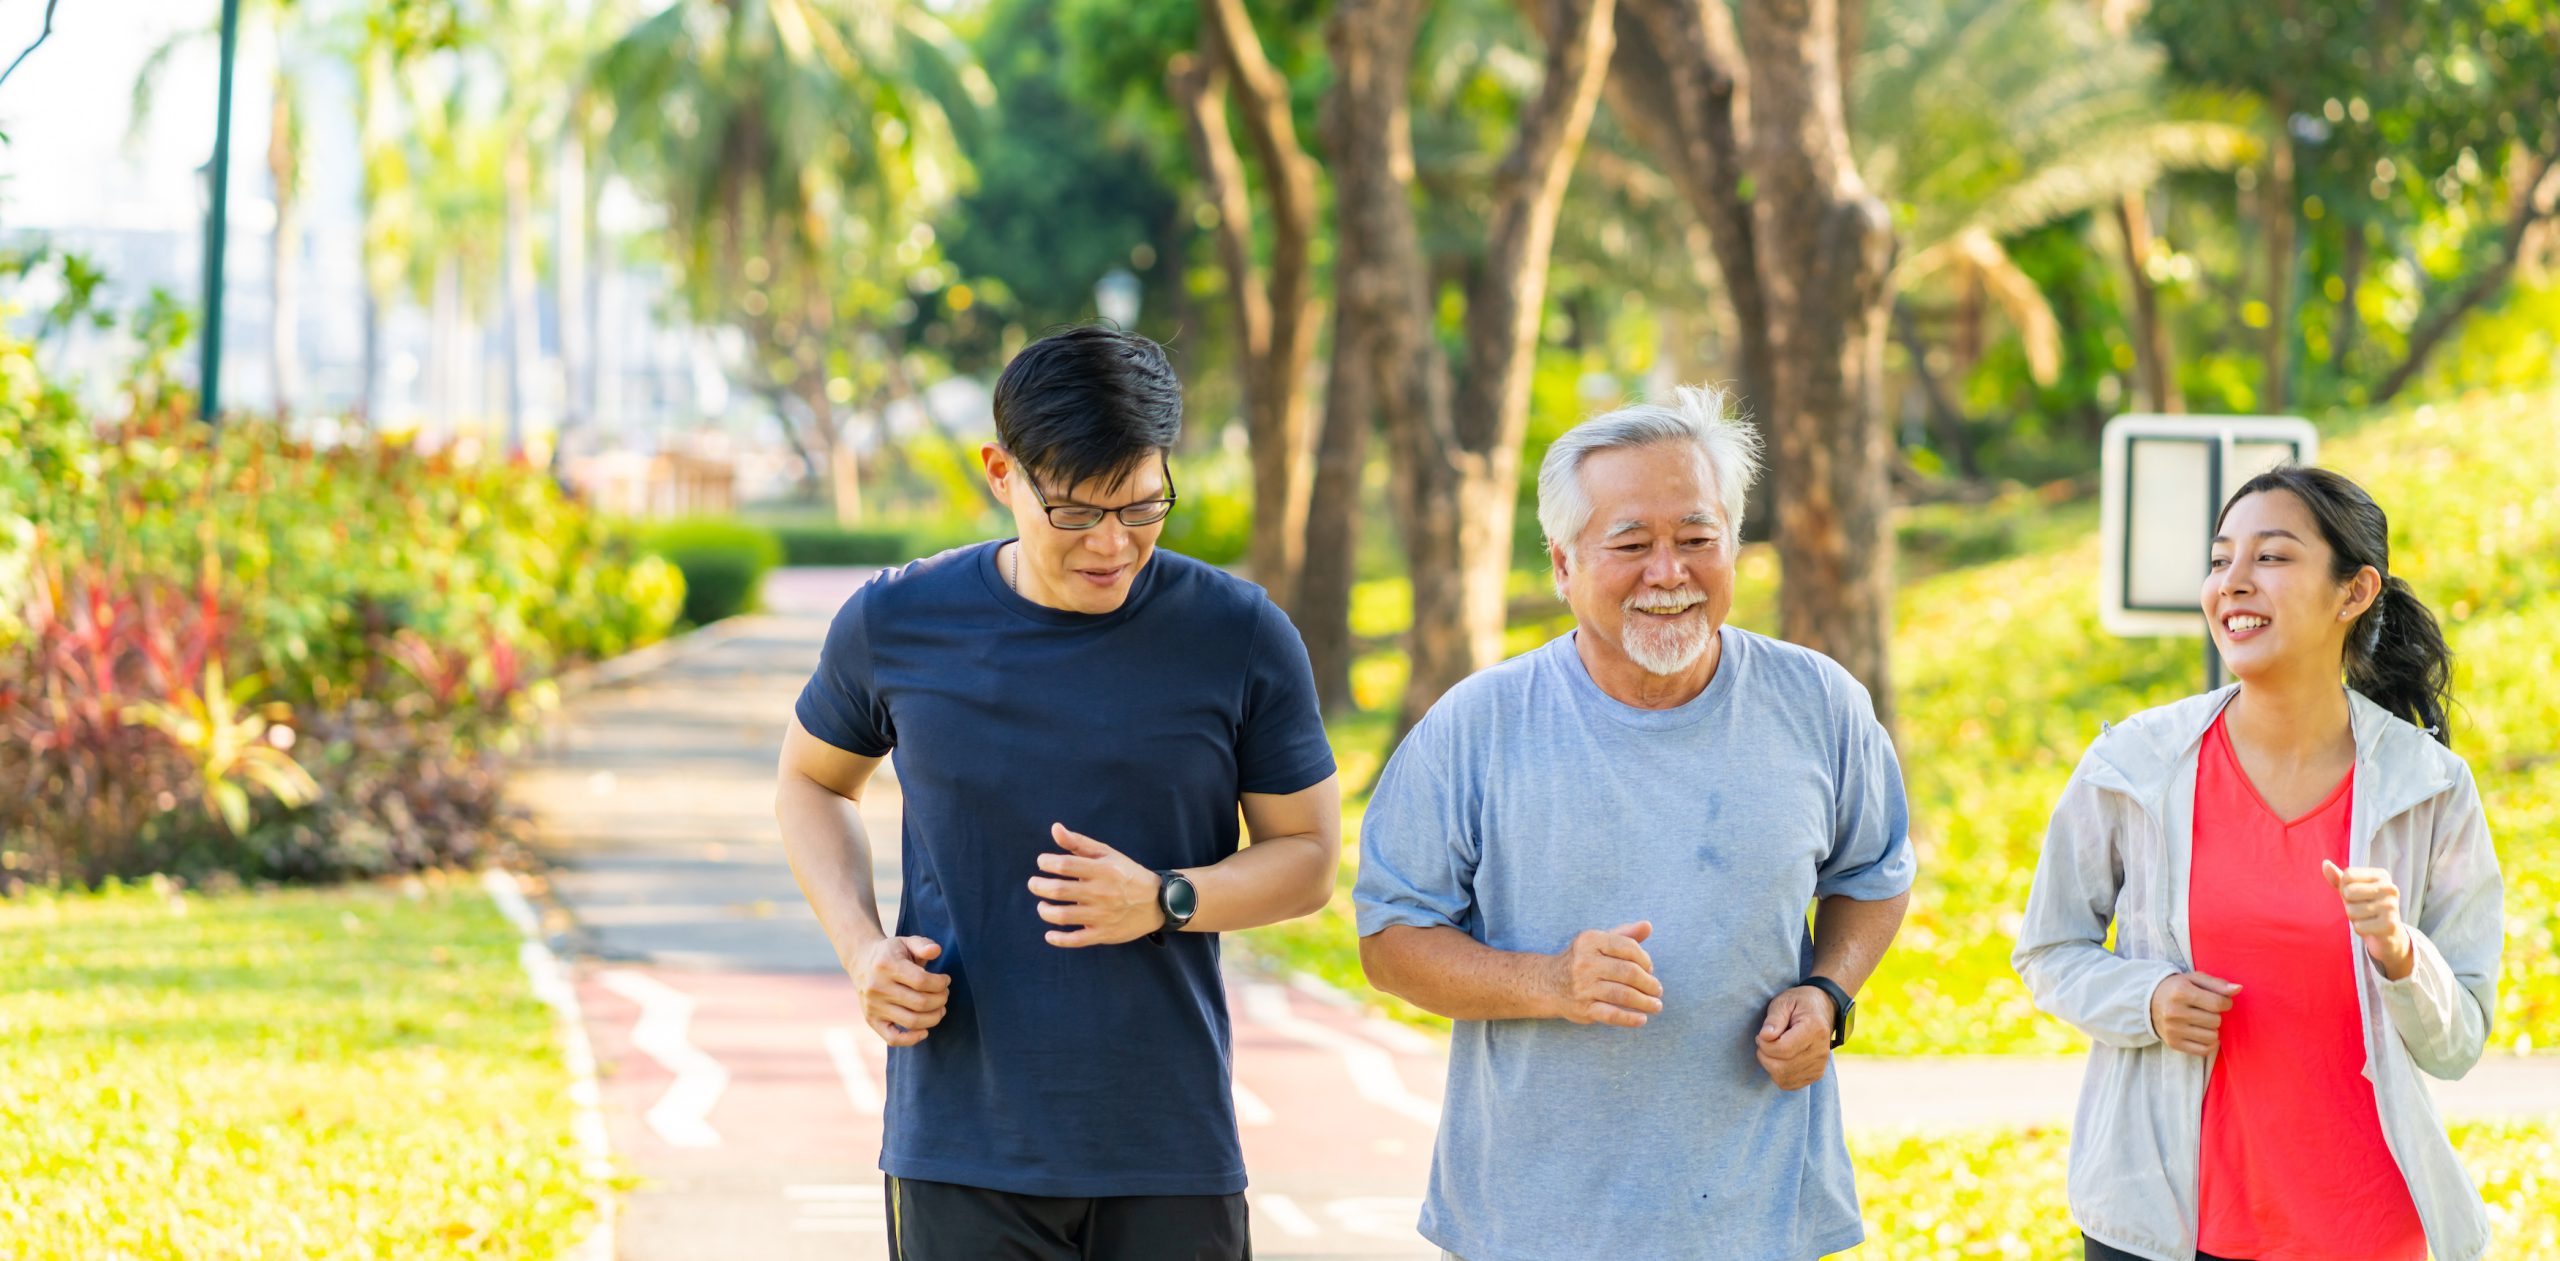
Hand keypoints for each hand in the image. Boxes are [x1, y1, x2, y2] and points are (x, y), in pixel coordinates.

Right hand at [854, 934, 949, 1046]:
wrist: (862, 961)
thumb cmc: (891, 953)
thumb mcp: (906, 941)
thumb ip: (923, 944)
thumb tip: (936, 951)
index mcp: (886, 966)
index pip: (921, 981)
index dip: (940, 983)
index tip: (945, 980)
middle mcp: (877, 988)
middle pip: (920, 1003)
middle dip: (941, 1000)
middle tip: (945, 994)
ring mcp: (873, 1006)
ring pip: (911, 1021)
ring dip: (934, 1018)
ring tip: (940, 1009)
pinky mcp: (871, 1020)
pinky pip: (892, 1038)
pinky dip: (911, 1040)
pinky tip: (924, 1031)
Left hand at [1028, 823, 1165, 946]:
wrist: (1157, 902)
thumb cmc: (1127, 874)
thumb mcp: (1107, 854)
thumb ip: (1079, 843)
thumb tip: (1055, 828)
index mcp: (1102, 870)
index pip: (1065, 865)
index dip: (1046, 863)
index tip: (1042, 863)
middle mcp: (1101, 893)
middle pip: (1059, 890)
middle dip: (1039, 886)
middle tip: (1033, 884)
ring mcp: (1102, 915)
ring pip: (1063, 916)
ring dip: (1044, 911)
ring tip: (1041, 906)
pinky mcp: (1104, 934)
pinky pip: (1076, 940)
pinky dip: (1059, 939)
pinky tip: (1050, 935)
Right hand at [1544, 921, 1662, 1026]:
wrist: (1548, 983)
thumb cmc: (1582, 960)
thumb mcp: (1598, 942)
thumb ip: (1625, 934)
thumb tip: (1648, 926)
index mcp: (1590, 941)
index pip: (1628, 948)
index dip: (1645, 959)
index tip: (1650, 969)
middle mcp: (1585, 963)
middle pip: (1628, 972)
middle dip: (1649, 983)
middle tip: (1657, 990)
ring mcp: (1583, 987)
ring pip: (1623, 995)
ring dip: (1645, 1002)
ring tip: (1656, 1005)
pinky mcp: (1583, 1008)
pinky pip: (1611, 1015)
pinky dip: (1629, 1019)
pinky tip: (1642, 1019)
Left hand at [1755, 986, 1835, 1090]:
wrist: (1824, 1009)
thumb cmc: (1800, 1003)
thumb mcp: (1784, 1001)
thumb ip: (1774, 1018)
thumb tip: (1765, 1036)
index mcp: (1814, 1029)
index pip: (1782, 1049)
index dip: (1764, 1044)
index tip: (1762, 1034)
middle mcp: (1821, 1051)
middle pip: (1781, 1067)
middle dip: (1764, 1055)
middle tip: (1764, 1041)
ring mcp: (1820, 1065)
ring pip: (1783, 1078)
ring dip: (1770, 1065)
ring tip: (1772, 1048)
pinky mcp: (1816, 1074)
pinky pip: (1789, 1084)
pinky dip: (1778, 1074)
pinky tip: (1779, 1059)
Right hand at [2149, 971, 2239, 1056]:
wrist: (2149, 1002)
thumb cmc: (2177, 988)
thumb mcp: (2195, 979)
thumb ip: (2218, 984)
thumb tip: (2238, 989)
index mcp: (2181, 992)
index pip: (2218, 1003)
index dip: (2226, 1003)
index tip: (2221, 1002)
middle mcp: (2175, 1012)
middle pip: (2216, 1021)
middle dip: (2216, 1016)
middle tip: (2207, 1011)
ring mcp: (2173, 1030)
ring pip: (2212, 1037)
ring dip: (2212, 1030)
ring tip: (2203, 1022)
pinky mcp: (2173, 1043)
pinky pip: (2204, 1050)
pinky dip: (2209, 1044)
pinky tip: (2203, 1034)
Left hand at [2324, 860, 2415, 980]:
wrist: (2388, 932)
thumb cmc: (2366, 906)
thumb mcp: (2352, 890)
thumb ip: (2338, 878)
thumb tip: (2325, 863)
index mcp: (2381, 875)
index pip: (2347, 876)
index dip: (2345, 888)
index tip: (2358, 895)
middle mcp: (2390, 888)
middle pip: (2348, 892)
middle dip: (2349, 904)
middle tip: (2362, 908)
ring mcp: (2392, 906)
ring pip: (2351, 911)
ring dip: (2354, 918)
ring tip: (2367, 918)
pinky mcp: (2390, 925)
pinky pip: (2359, 927)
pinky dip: (2361, 929)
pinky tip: (2372, 928)